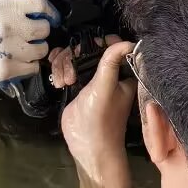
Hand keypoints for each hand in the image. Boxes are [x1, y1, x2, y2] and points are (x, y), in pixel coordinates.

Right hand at [0, 0, 60, 81]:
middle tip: (31, 33)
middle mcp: (9, 28)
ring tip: (24, 48)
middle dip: (40, 31)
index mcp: (5, 7)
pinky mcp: (5, 70)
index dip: (49, 11)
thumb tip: (36, 4)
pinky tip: (18, 60)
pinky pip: (32, 68)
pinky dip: (28, 64)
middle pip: (43, 29)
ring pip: (41, 51)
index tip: (50, 16)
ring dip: (35, 49)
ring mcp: (8, 51)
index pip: (40, 4)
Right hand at [60, 41, 135, 187]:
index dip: (96, 42)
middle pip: (87, 47)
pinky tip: (58, 82)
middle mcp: (107, 72)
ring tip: (64, 83)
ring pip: (74, 56)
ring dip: (63, 64)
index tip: (85, 52)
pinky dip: (58, 70)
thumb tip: (129, 41)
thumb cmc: (101, 118)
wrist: (87, 146)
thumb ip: (112, 62)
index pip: (111, 44)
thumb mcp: (107, 87)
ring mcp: (90, 79)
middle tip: (71, 75)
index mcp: (121, 71)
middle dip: (74, 56)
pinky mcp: (76, 86)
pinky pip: (65, 67)